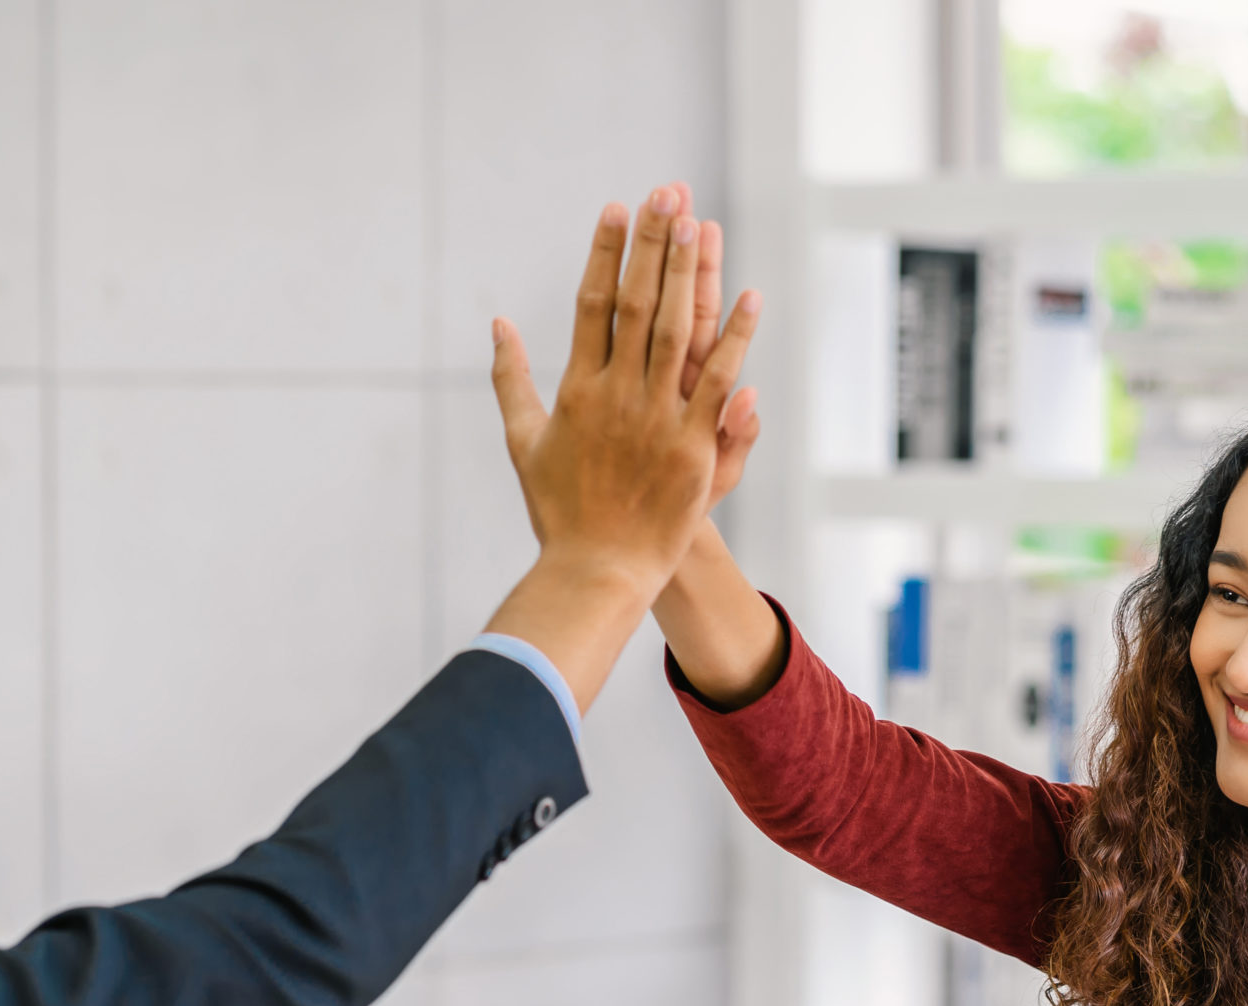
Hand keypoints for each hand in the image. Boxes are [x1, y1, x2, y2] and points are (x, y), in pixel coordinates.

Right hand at [489, 186, 760, 590]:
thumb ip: (510, 379)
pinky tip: (749, 294)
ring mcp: (655, 418)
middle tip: (666, 192)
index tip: (618, 209)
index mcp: (576, 389)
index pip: (593, 304)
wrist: (596, 571)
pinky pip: (719, 380)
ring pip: (677, 330)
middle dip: (652, 244)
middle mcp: (615, 395)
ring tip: (699, 222)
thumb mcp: (523, 441)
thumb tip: (498, 324)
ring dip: (689, 272)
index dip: (607, 253)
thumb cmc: (557, 511)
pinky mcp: (692, 446)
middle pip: (638, 303)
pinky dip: (735, 336)